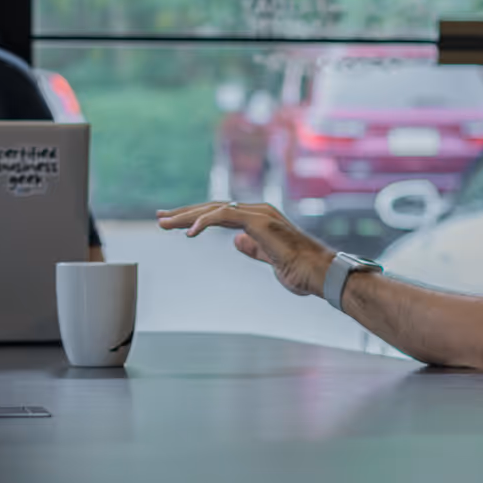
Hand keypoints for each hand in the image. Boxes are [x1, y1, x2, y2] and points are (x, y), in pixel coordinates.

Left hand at [156, 201, 335, 297]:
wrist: (321, 274)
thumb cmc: (302, 272)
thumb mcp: (270, 261)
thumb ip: (254, 248)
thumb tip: (237, 242)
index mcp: (260, 219)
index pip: (222, 213)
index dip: (197, 217)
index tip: (175, 224)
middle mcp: (259, 210)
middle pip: (214, 207)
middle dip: (185, 213)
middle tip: (161, 218)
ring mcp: (260, 213)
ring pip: (215, 208)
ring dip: (187, 216)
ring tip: (165, 224)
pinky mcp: (260, 221)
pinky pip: (225, 215)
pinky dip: (204, 221)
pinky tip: (188, 233)